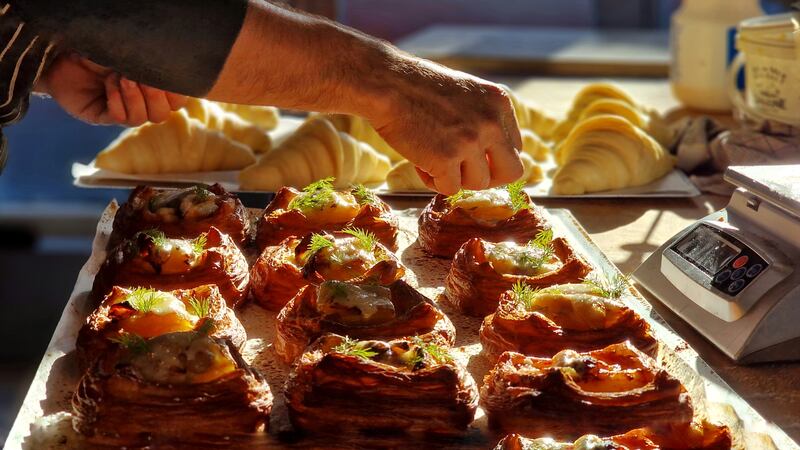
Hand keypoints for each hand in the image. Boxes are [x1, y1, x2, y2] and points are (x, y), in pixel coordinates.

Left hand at [36, 52, 186, 125]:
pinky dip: (118, 101)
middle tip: (140, 77)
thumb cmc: (99, 49)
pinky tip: (108, 85)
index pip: (178, 100)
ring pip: (145, 118)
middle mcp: (140, 102)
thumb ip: (149, 64)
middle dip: (155, 95)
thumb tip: (168, 69)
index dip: (177, 93)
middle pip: (164, 114)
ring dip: (135, 97)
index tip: (166, 77)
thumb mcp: (128, 54)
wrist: (62, 54)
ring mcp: (123, 111)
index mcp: (153, 88)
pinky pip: (121, 118)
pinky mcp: (104, 117)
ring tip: (120, 77)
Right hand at [369, 54, 522, 194]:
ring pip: (478, 184)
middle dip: (489, 178)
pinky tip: (419, 163)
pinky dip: (433, 182)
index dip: (493, 158)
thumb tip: (488, 153)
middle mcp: (492, 123)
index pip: (515, 147)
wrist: (387, 82)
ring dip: (455, 178)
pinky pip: (449, 189)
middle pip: (512, 172)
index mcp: (499, 103)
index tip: (473, 157)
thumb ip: (482, 118)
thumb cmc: (417, 87)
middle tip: (464, 172)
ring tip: (431, 160)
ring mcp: (471, 142)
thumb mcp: (465, 92)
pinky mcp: (446, 159)